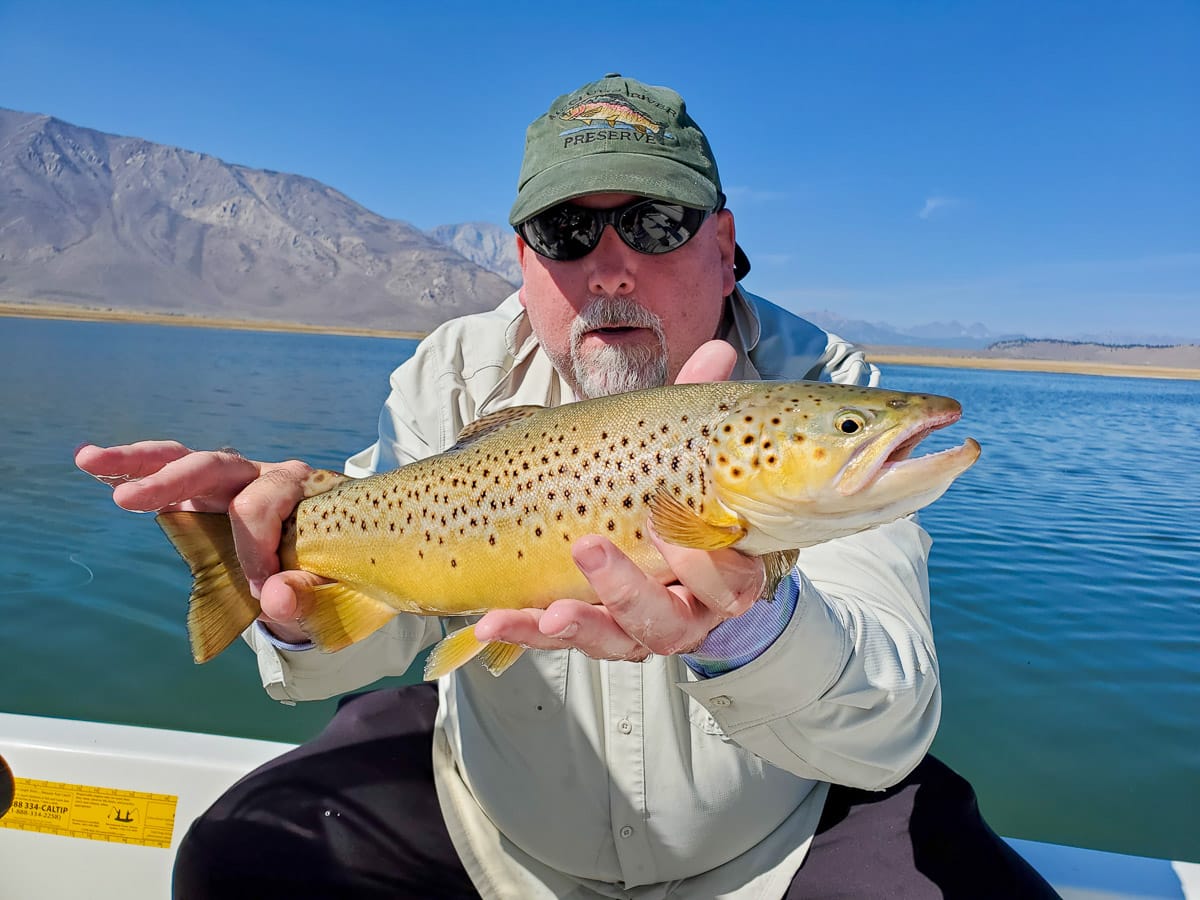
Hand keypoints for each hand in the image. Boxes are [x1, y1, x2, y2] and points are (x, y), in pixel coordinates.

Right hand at [75, 440, 324, 642]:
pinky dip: (137, 470)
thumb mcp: (331, 597)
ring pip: (189, 461)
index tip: (262, 591)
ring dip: (139, 463)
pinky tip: (94, 464)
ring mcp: (240, 482)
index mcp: (305, 492)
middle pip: (219, 465)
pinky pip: (174, 476)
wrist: (338, 573)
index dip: (254, 551)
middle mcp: (270, 476)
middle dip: (173, 480)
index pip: (260, 507)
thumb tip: (273, 597)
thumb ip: (307, 598)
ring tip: (88, 459)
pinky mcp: (214, 495)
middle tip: (125, 500)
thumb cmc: (336, 581)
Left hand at [473, 340, 769, 660]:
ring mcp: (635, 629)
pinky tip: (492, 621)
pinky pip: (556, 640)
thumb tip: (717, 351)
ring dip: (580, 623)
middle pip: (671, 622)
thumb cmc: (670, 491)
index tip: (667, 527)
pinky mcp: (587, 633)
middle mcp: (686, 610)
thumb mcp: (680, 451)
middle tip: (589, 545)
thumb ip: (697, 407)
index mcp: (723, 570)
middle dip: (629, 589)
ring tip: (548, 609)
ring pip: (618, 640)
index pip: (730, 582)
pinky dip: (524, 631)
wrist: (646, 539)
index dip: (705, 565)